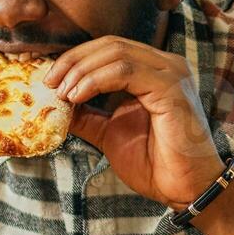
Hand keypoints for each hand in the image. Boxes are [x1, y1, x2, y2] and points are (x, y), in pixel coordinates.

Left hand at [44, 37, 224, 207]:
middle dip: (73, 61)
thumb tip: (56, 103)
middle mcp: (166, 65)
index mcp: (154, 71)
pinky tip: (79, 96)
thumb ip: (87, 115)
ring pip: (117, 52)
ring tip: (63, 93)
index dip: (76, 59)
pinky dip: (96, 80)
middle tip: (50, 82)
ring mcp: (171, 74)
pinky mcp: (172, 88)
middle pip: (110, 45)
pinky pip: (126, 71)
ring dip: (82, 71)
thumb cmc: (155, 164)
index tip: (50, 79)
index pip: (109, 49)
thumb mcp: (109, 133)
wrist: (183, 189)